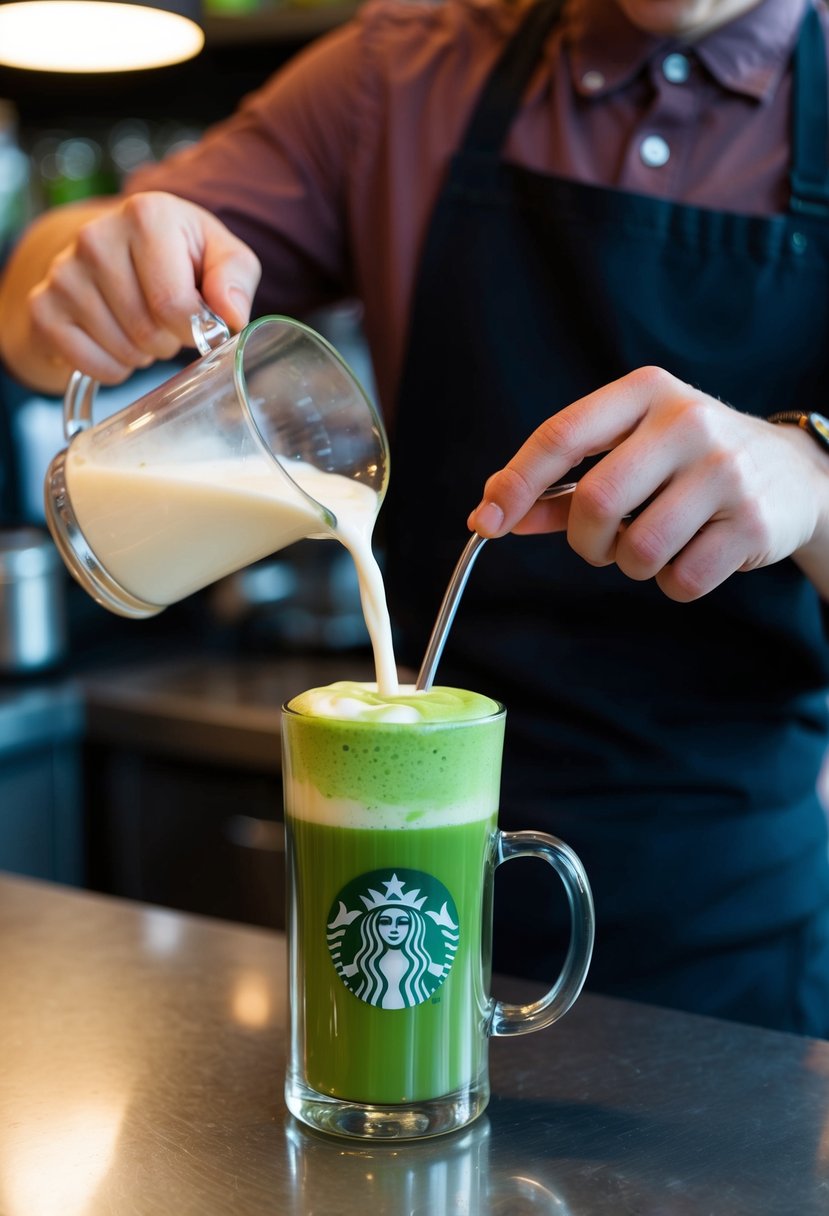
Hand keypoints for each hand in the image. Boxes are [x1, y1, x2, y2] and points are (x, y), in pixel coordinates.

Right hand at [3, 191, 260, 387]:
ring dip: (144, 354)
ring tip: (143, 325)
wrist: (118, 253)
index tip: (200, 322)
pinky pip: (94, 366)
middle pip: (147, 331)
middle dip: (170, 340)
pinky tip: (117, 340)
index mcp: (145, 215)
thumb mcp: (220, 254)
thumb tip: (231, 315)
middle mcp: (96, 237)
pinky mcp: (44, 307)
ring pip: (123, 351)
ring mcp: (63, 272)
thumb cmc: (181, 256)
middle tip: (168, 321)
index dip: (195, 329)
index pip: (175, 305)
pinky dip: (116, 368)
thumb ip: (235, 278)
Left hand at [467, 366, 828, 601]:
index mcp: (645, 393)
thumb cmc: (691, 461)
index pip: (561, 435)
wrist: (795, 474)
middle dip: (585, 540)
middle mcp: (687, 422)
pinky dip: (673, 583)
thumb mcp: (630, 449)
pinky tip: (693, 555)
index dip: (515, 483)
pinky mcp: (753, 522)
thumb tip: (493, 514)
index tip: (485, 521)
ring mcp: (725, 471)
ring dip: (631, 564)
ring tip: (656, 542)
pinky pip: (682, 580)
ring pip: (639, 550)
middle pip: (596, 501)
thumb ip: (561, 483)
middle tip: (601, 543)